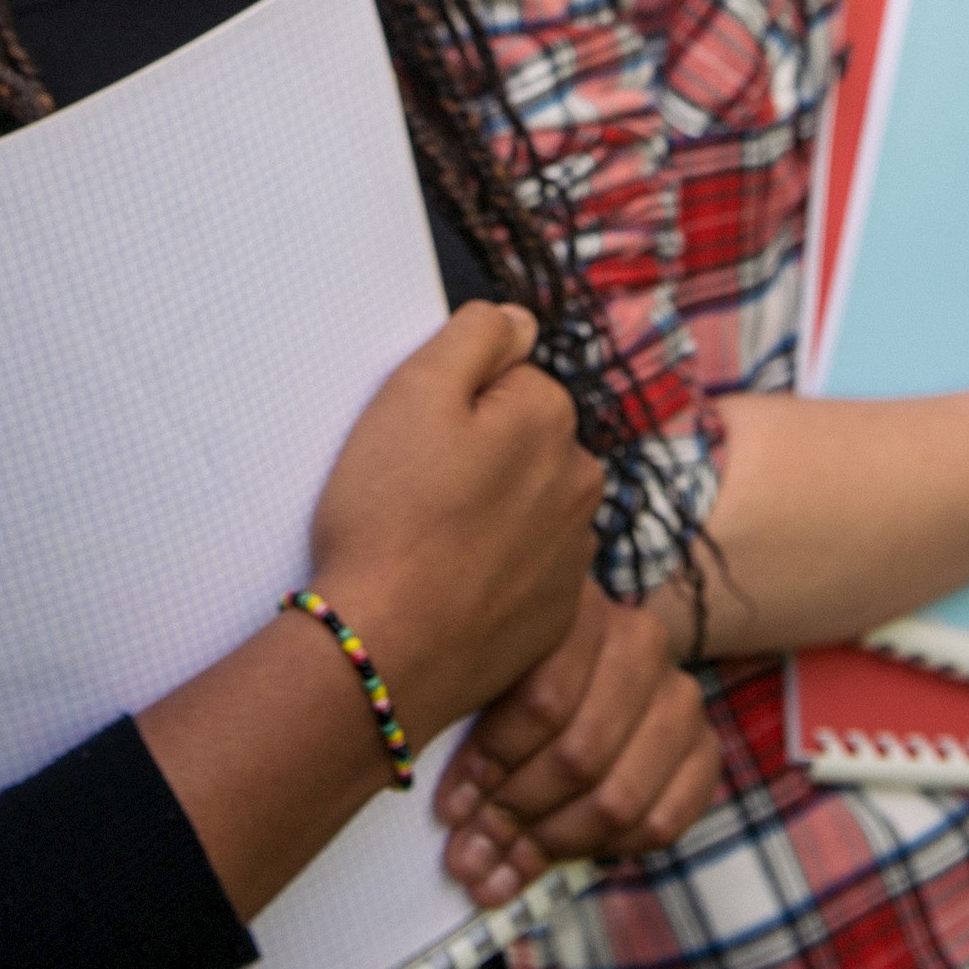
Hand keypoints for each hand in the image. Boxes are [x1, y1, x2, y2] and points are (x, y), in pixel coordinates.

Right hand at [308, 304, 603, 747]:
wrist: (387, 648)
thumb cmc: (390, 515)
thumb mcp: (414, 390)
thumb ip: (477, 336)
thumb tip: (521, 320)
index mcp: (550, 417)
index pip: (507, 378)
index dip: (454, 402)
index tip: (417, 440)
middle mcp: (581, 480)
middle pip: (521, 442)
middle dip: (479, 455)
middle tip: (415, 490)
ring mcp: (574, 552)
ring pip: (525, 506)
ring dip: (488, 513)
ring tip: (427, 541)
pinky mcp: (557, 615)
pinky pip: (525, 570)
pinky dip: (493, 570)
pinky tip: (447, 584)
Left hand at [430, 585, 719, 904]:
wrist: (591, 665)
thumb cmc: (516, 674)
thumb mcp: (491, 674)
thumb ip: (473, 729)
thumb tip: (451, 819)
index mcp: (583, 606)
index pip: (544, 701)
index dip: (491, 765)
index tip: (449, 809)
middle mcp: (644, 643)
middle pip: (579, 756)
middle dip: (516, 815)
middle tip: (473, 850)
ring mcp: (681, 698)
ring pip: (617, 798)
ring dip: (553, 842)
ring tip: (505, 865)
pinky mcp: (704, 749)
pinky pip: (661, 823)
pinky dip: (607, 851)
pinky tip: (563, 854)